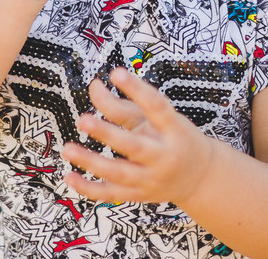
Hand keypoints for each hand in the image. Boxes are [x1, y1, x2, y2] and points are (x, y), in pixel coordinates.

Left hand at [61, 67, 213, 205]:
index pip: (157, 107)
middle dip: (108, 134)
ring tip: (67, 148)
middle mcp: (164, 155)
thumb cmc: (173, 137)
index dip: (137, 89)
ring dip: (91, 162)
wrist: (200, 177)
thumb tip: (94, 86)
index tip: (117, 73)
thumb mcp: (158, 118)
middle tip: (84, 119)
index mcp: (173, 129)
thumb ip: (124, 102)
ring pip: (119, 173)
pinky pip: (111, 194)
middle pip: (135, 146)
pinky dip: (89, 188)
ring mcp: (152, 178)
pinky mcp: (139, 195)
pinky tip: (69, 176)